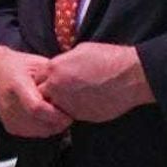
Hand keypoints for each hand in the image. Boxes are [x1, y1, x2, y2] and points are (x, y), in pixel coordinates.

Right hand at [0, 45, 72, 137]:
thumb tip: (73, 93)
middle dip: (59, 122)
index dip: (56, 114)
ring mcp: (7, 117)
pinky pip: (33, 133)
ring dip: (53, 127)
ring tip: (58, 114)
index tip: (69, 113)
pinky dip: (44, 128)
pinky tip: (48, 118)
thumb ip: (53, 79)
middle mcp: (9, 104)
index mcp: (16, 85)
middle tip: (69, 114)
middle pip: (39, 123)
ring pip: (38, 131)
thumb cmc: (19, 65)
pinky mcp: (9, 126)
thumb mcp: (38, 64)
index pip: (36, 108)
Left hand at [39, 43, 154, 122]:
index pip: (37, 78)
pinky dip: (74, 111)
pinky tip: (85, 104)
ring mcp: (67, 104)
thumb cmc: (109, 59)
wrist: (130, 77)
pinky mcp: (80, 116)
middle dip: (48, 94)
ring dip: (59, 105)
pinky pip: (70, 115)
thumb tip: (60, 66)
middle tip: (60, 92)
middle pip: (41, 95)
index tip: (52, 80)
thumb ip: (64, 61)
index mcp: (54, 69)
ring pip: (54, 108)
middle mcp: (56, 88)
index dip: (45, 79)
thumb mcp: (80, 51)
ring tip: (74, 99)